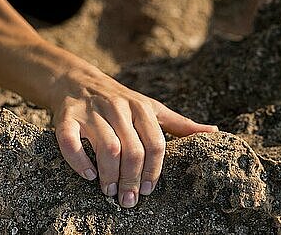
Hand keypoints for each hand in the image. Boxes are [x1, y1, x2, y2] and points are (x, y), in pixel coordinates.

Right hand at [50, 67, 217, 207]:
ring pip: (107, 147)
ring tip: (110, 191)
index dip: (155, 170)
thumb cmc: (122, 100)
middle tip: (129, 200)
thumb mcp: (153, 107)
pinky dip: (79, 162)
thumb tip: (214, 131)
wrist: (78, 80)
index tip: (149, 191)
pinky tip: (89, 176)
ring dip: (110, 175)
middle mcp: (118, 109)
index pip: (155, 143)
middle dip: (132, 179)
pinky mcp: (67, 118)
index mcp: (142, 108)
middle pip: (133, 149)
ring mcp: (92, 113)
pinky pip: (70, 142)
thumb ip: (180, 123)